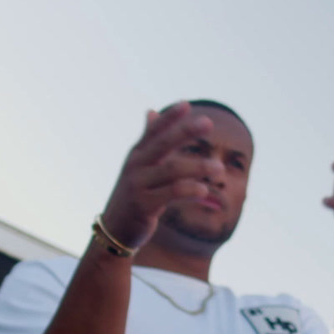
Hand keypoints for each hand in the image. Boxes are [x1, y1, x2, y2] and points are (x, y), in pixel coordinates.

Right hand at [100, 103, 221, 248]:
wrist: (115, 229)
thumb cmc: (133, 194)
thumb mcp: (139, 165)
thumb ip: (148, 140)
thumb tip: (151, 111)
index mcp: (137, 154)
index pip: (154, 131)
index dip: (169, 117)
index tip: (187, 104)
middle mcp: (136, 166)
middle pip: (163, 144)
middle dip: (185, 131)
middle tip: (209, 122)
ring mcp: (138, 185)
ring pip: (172, 170)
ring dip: (198, 167)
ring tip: (219, 167)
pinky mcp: (143, 205)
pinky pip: (171, 194)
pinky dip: (190, 191)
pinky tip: (206, 191)